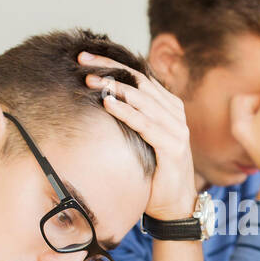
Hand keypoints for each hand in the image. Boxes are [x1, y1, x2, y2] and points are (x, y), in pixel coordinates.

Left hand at [81, 53, 196, 218]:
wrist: (175, 204)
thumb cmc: (154, 170)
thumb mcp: (143, 138)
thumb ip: (133, 117)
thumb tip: (101, 99)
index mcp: (168, 106)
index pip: (139, 76)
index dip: (113, 63)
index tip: (85, 57)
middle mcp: (175, 113)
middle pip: (140, 81)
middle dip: (110, 68)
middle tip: (82, 60)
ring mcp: (176, 129)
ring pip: (142, 99)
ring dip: (114, 88)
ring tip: (91, 80)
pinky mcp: (172, 146)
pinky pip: (145, 124)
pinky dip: (125, 112)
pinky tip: (108, 104)